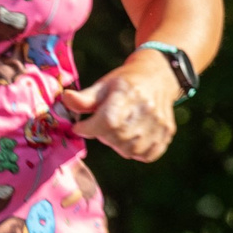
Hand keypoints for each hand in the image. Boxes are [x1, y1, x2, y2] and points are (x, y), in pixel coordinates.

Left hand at [56, 52, 180, 161]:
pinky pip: (146, 155)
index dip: (89, 128)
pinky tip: (129, 138)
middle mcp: (147, 109)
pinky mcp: (167, 133)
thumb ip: (85, 97)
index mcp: (128, 94)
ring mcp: (160, 123)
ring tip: (115, 130)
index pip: (107, 122)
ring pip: (130, 150)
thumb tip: (66, 99)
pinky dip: (134, 151)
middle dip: (101, 135)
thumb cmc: (124, 82)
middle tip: (100, 125)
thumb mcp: (103, 84)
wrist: (156, 78)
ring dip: (116, 144)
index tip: (79, 127)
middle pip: (116, 138)